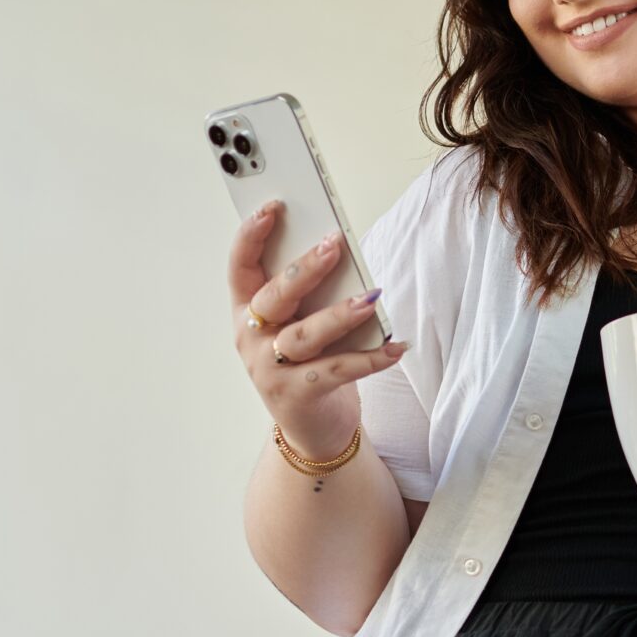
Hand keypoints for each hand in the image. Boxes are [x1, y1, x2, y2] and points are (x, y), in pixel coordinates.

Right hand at [229, 200, 403, 454]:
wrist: (313, 430)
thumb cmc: (308, 363)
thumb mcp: (300, 324)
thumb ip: (310, 295)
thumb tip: (341, 253)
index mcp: (247, 313)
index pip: (240, 268)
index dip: (251, 236)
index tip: (273, 207)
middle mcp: (251, 340)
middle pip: (274, 297)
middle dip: (304, 269)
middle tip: (334, 244)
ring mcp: (270, 370)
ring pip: (304, 335)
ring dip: (339, 314)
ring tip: (370, 297)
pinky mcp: (298, 396)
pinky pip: (337, 370)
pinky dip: (370, 358)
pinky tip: (395, 346)